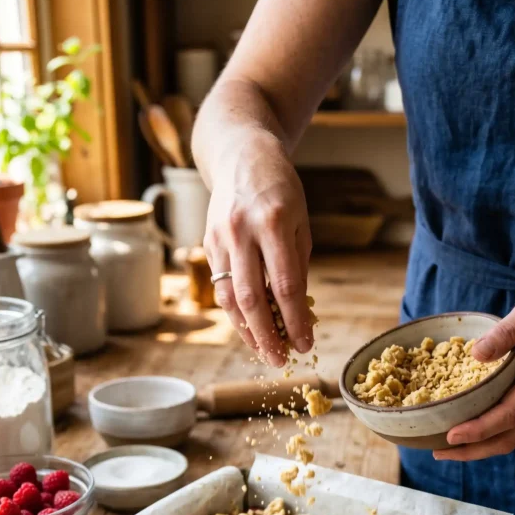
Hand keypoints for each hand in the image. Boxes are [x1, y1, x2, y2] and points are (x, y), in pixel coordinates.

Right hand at [203, 130, 313, 366]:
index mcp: (273, 223)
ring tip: (264, 352)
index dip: (295, 321)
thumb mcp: (300, 221)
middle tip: (281, 360)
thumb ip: (297, 266)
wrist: (240, 154)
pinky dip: (236, 312)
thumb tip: (299, 313)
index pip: (285, 285)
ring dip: (247, 330)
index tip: (306, 344)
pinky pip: (221, 285)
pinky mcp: (208, 243)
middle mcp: (241, 231)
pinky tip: (249, 328)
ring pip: (230, 297)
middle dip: (268, 335)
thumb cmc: (280, 189)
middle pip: (252, 298)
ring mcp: (219, 238)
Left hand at [434, 280, 514, 461]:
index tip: (451, 436)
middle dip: (474, 450)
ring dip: (481, 445)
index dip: (479, 430)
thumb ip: (506, 332)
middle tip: (439, 453)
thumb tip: (477, 354)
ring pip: (514, 434)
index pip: (509, 414)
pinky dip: (491, 432)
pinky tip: (470, 426)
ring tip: (448, 447)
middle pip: (509, 436)